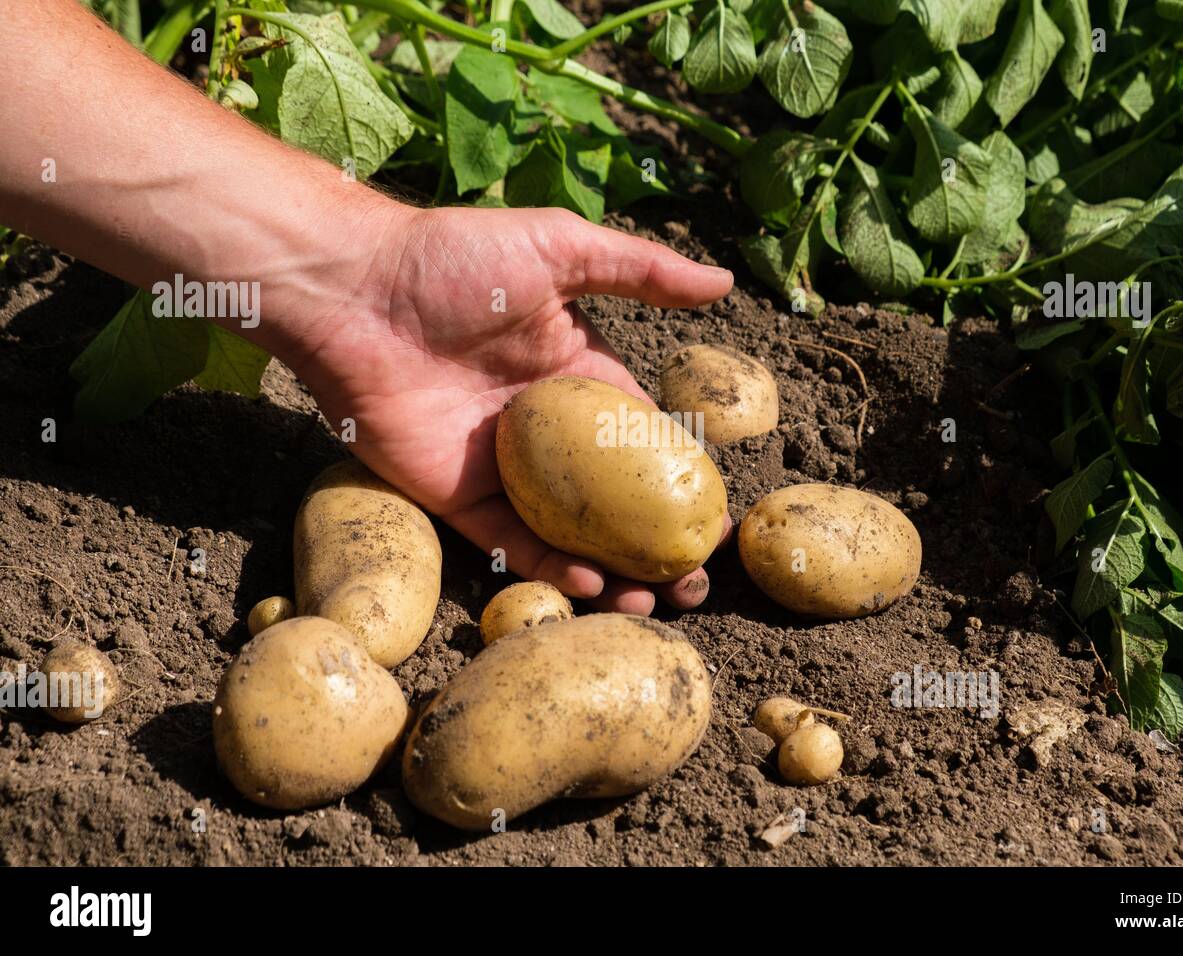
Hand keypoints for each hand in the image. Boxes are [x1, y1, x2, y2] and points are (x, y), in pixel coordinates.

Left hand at [285, 205, 734, 614]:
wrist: (353, 293)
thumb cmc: (457, 260)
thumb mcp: (561, 250)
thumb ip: (642, 271)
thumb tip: (725, 282)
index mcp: (576, 374)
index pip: (642, 437)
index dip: (681, 477)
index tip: (716, 518)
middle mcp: (544, 429)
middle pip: (612, 498)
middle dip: (655, 540)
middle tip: (695, 578)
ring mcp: (501, 468)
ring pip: (569, 532)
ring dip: (614, 570)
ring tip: (658, 603)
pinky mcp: (455, 496)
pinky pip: (510, 543)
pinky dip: (551, 567)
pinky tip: (593, 585)